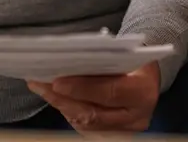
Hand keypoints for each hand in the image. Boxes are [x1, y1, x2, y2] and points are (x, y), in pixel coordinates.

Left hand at [27, 63, 159, 134]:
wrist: (148, 77)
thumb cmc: (132, 59)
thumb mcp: (123, 53)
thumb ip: (100, 61)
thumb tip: (66, 62)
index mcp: (143, 90)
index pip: (109, 92)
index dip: (82, 89)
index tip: (56, 82)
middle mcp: (137, 116)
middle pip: (94, 114)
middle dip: (63, 100)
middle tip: (39, 85)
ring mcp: (127, 130)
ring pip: (87, 124)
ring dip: (62, 106)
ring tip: (42, 89)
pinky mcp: (116, 136)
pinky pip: (87, 129)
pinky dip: (70, 113)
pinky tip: (56, 99)